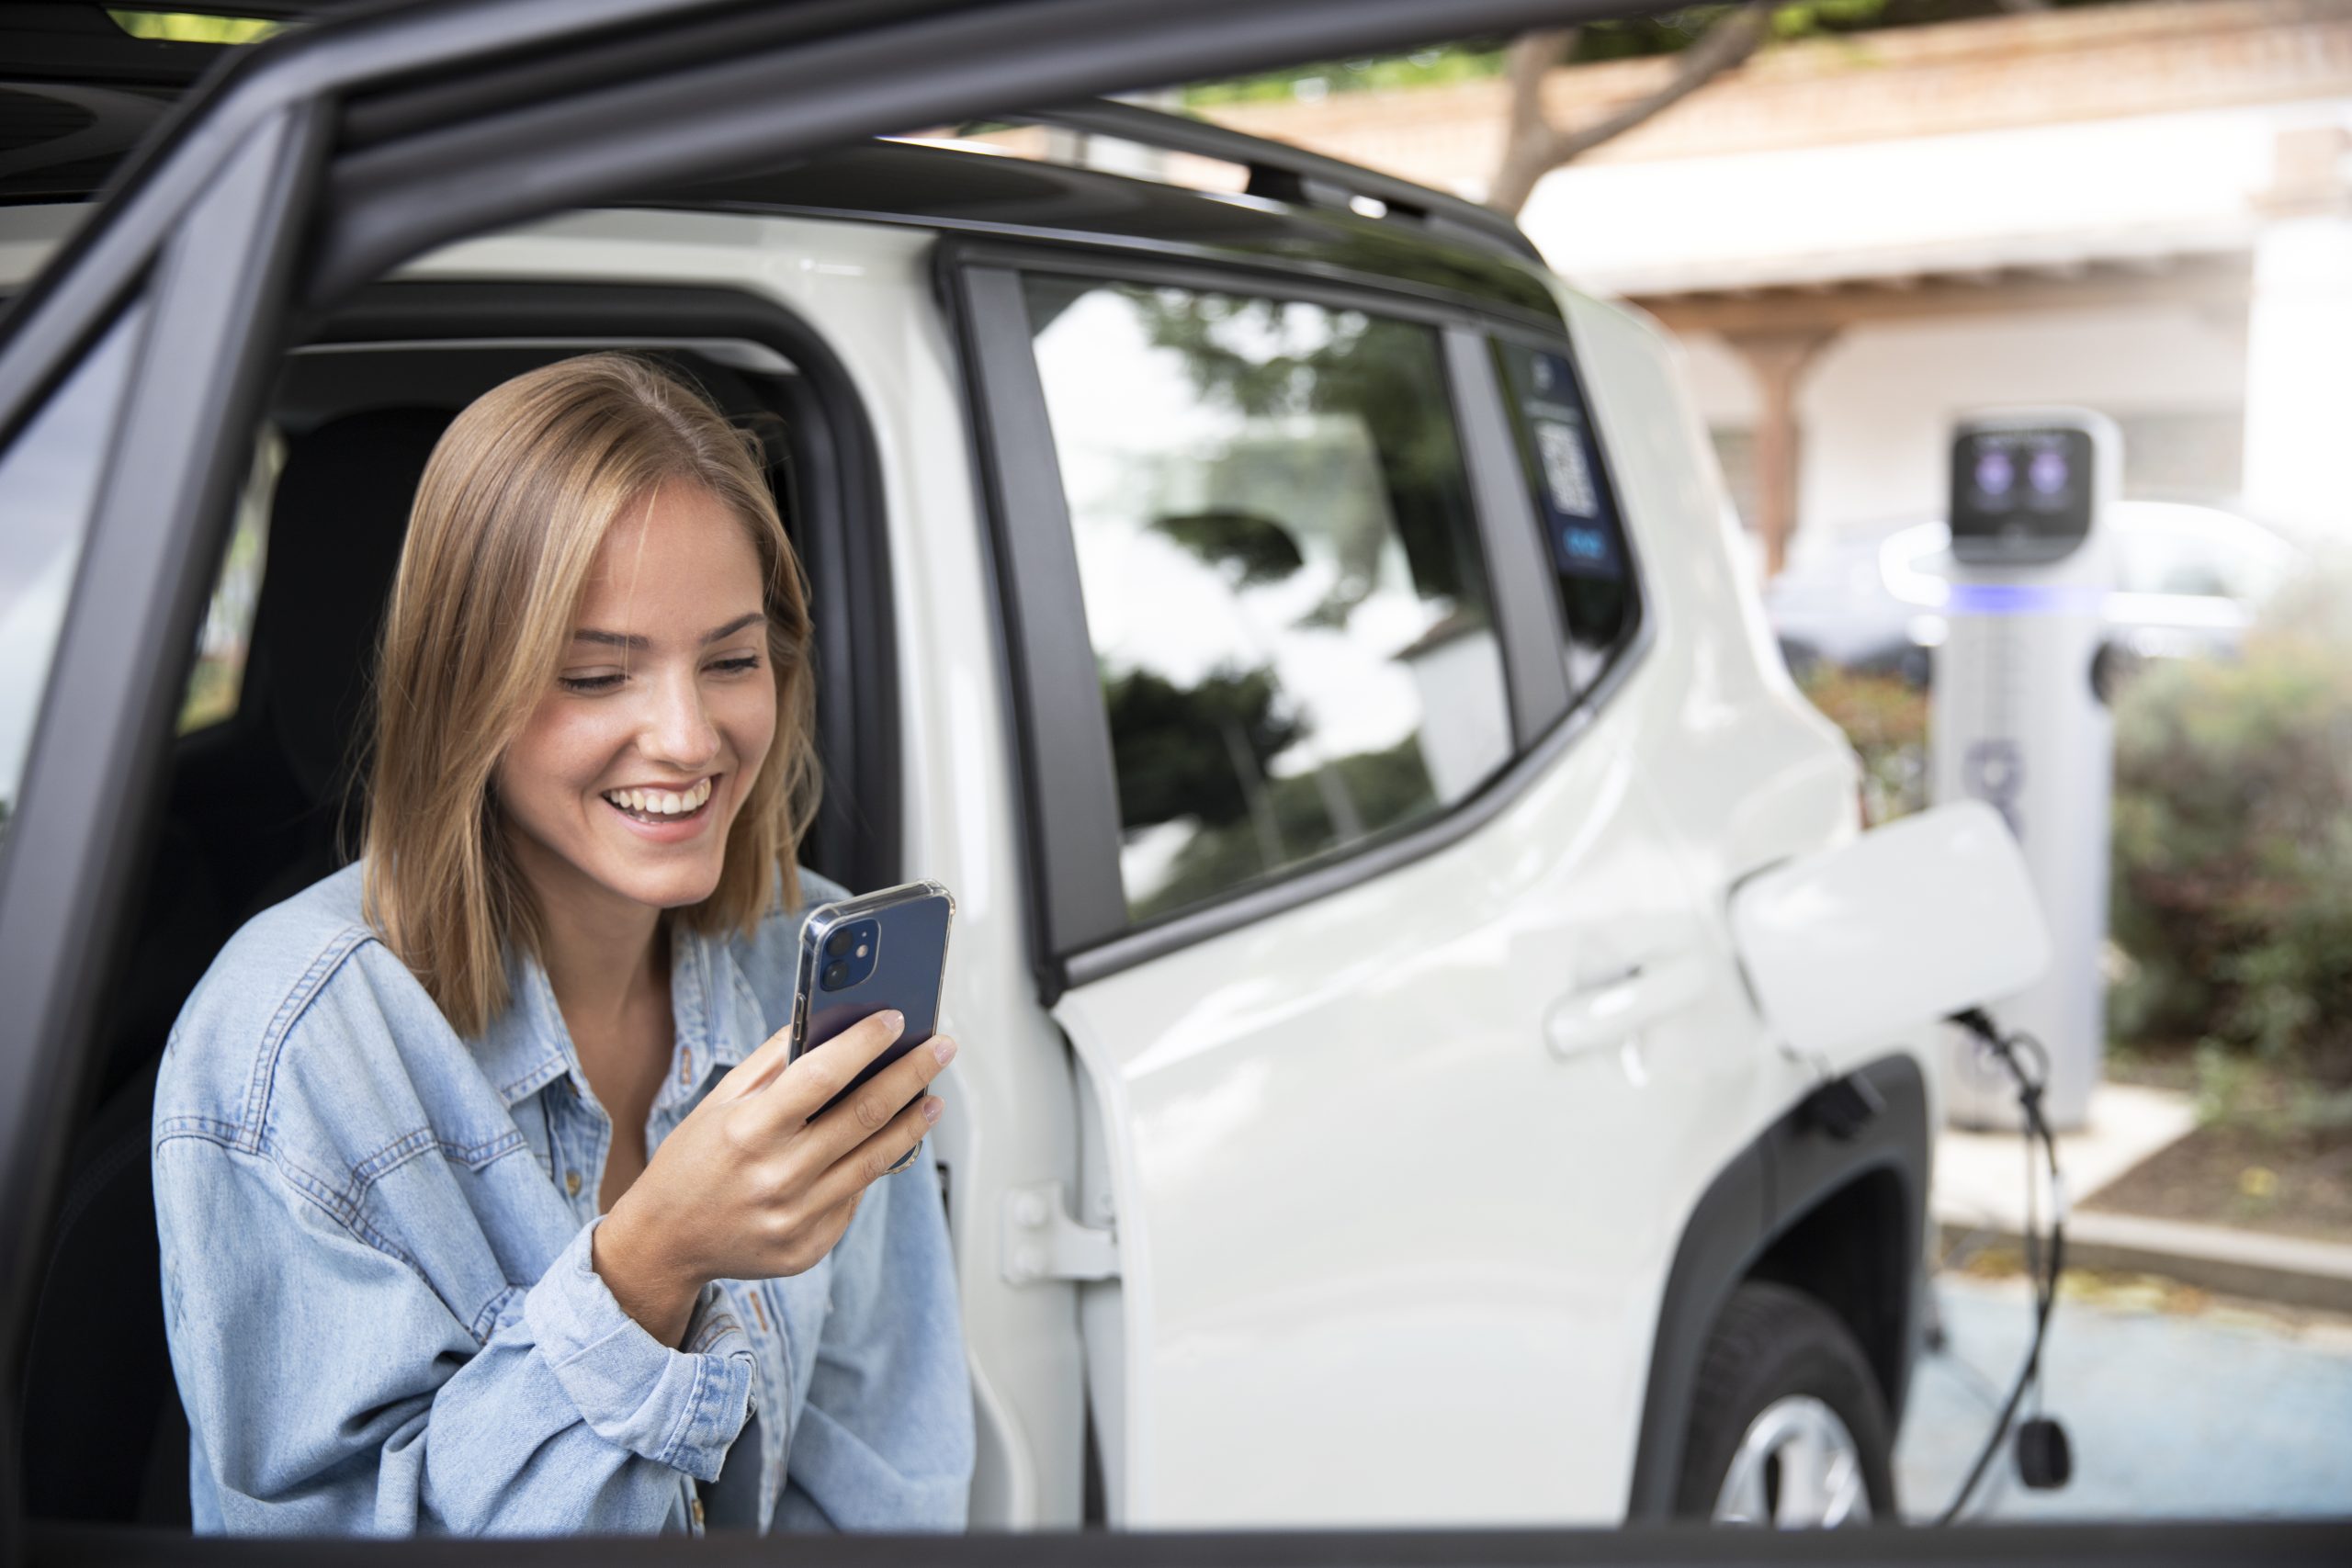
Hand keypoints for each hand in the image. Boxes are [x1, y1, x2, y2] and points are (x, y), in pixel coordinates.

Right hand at [592, 1010, 954, 1345]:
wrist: (665, 1242)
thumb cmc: (692, 1163)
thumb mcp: (719, 1103)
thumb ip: (772, 1063)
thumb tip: (827, 1022)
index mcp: (748, 1132)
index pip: (822, 1075)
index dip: (864, 1043)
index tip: (895, 1019)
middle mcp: (775, 1177)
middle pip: (864, 1116)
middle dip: (910, 1074)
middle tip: (940, 1048)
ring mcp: (795, 1218)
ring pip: (874, 1161)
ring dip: (911, 1123)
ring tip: (931, 1097)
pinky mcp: (809, 1247)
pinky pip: (854, 1198)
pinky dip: (873, 1166)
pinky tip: (887, 1144)